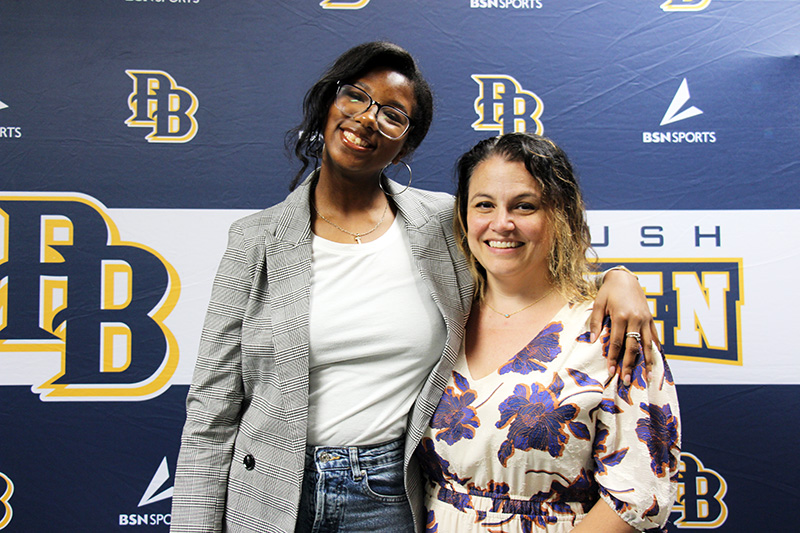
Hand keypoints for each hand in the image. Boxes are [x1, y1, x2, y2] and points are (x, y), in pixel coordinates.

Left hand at [589, 268, 658, 384]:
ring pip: (647, 344)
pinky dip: (656, 349)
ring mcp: (645, 319)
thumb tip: (591, 341)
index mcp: (620, 316)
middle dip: (630, 365)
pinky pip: (655, 336)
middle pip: (633, 346)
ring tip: (648, 377)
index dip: (613, 358)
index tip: (611, 372)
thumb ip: (595, 322)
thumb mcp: (598, 303)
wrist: (625, 278)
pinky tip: (657, 360)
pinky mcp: (651, 318)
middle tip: (626, 380)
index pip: (617, 342)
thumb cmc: (609, 291)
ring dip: (647, 361)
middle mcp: (635, 319)